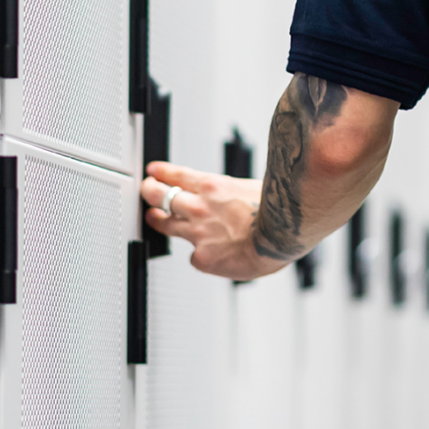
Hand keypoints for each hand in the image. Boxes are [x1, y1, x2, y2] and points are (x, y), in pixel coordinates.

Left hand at [140, 161, 286, 281]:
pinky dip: (199, 255)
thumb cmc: (274, 211)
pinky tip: (206, 255)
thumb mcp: (248, 188)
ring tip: (152, 217)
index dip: (161, 172)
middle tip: (146, 189)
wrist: (282, 234)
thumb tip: (227, 198)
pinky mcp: (202, 257)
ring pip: (165, 224)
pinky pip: (193, 256)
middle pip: (161, 195)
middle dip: (149, 190)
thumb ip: (230, 194)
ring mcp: (197, 233)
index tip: (153, 171)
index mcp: (212, 186)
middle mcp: (199, 207)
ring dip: (156, 219)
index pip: (177, 175)